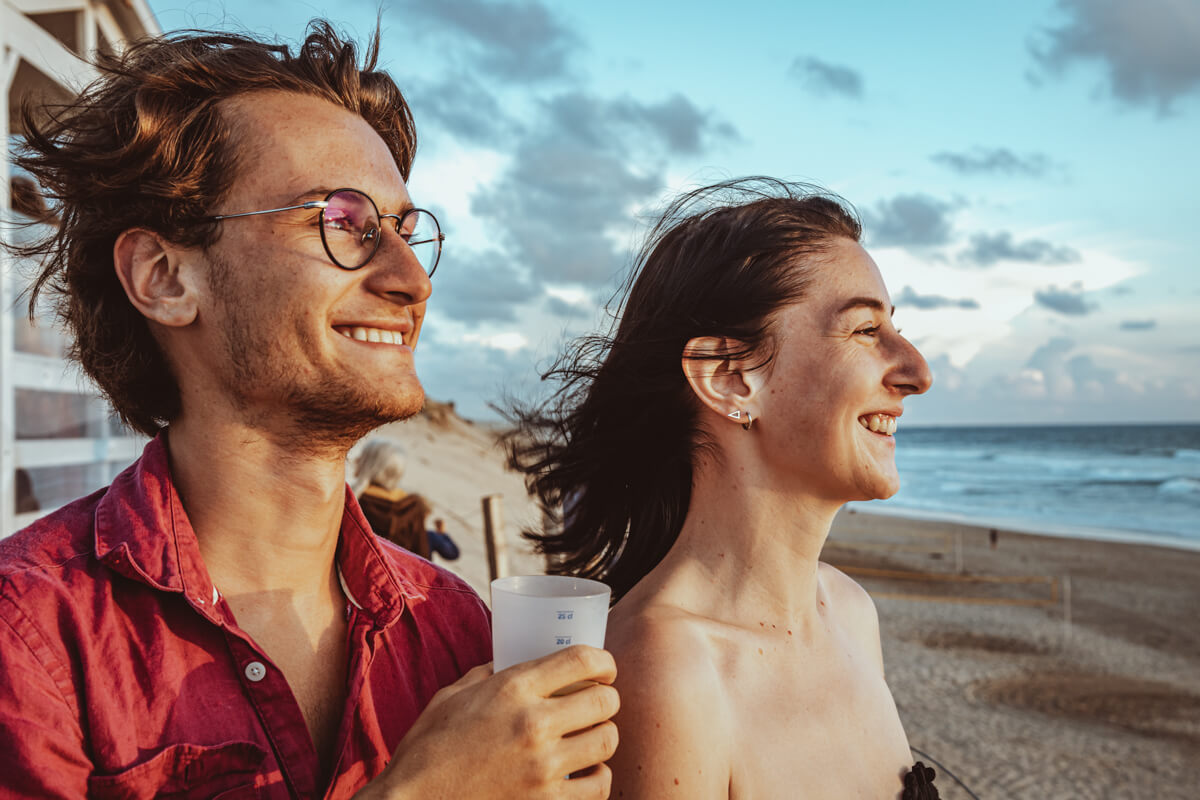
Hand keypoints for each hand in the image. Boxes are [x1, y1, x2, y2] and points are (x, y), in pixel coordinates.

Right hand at [362, 645, 618, 799]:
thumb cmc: (427, 751)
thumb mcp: (452, 697)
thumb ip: (488, 675)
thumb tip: (510, 661)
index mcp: (512, 688)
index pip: (582, 659)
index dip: (604, 660)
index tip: (604, 668)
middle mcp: (533, 723)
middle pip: (605, 700)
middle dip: (607, 699)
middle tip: (597, 704)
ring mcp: (543, 767)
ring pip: (607, 742)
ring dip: (603, 737)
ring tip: (590, 738)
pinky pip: (599, 786)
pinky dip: (598, 778)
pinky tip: (584, 773)